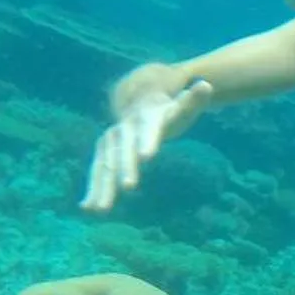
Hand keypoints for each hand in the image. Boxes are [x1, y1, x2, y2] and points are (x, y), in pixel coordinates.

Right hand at [80, 69, 214, 212]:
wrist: (138, 102)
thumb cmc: (166, 110)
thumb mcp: (180, 106)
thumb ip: (193, 100)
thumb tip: (206, 85)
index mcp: (145, 118)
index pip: (148, 130)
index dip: (148, 141)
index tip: (147, 157)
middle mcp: (124, 130)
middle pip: (124, 151)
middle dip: (125, 169)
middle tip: (129, 187)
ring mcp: (110, 141)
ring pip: (105, 164)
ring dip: (102, 186)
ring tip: (99, 209)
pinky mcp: (104, 153)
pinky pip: (98, 172)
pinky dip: (93, 188)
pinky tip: (87, 208)